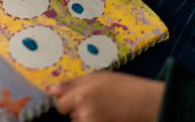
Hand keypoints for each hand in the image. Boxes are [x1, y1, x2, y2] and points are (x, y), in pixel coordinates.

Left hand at [47, 72, 164, 121]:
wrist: (144, 101)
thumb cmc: (120, 86)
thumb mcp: (94, 77)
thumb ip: (70, 85)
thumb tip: (50, 90)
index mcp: (80, 96)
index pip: (60, 106)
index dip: (67, 101)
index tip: (77, 97)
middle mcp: (84, 114)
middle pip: (70, 115)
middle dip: (79, 108)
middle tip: (96, 100)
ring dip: (86, 117)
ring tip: (104, 108)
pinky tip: (107, 116)